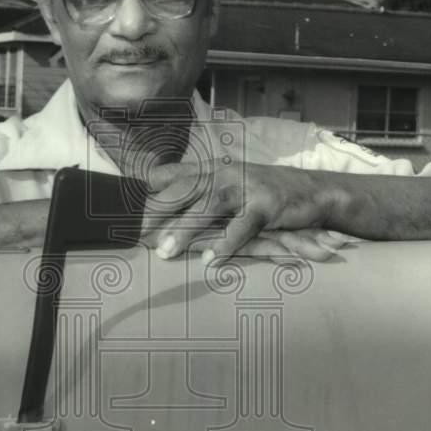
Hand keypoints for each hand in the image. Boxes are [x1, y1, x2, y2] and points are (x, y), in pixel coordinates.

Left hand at [142, 160, 346, 263]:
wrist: (311, 191)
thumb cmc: (261, 193)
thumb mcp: (227, 187)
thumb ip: (196, 194)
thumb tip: (157, 208)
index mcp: (210, 170)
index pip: (171, 176)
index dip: (145, 190)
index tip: (119, 207)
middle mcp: (224, 174)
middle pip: (183, 191)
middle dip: (156, 213)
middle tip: (132, 235)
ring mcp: (246, 188)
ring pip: (209, 206)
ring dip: (186, 230)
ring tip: (166, 254)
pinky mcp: (266, 205)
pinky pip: (243, 226)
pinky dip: (226, 243)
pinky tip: (211, 260)